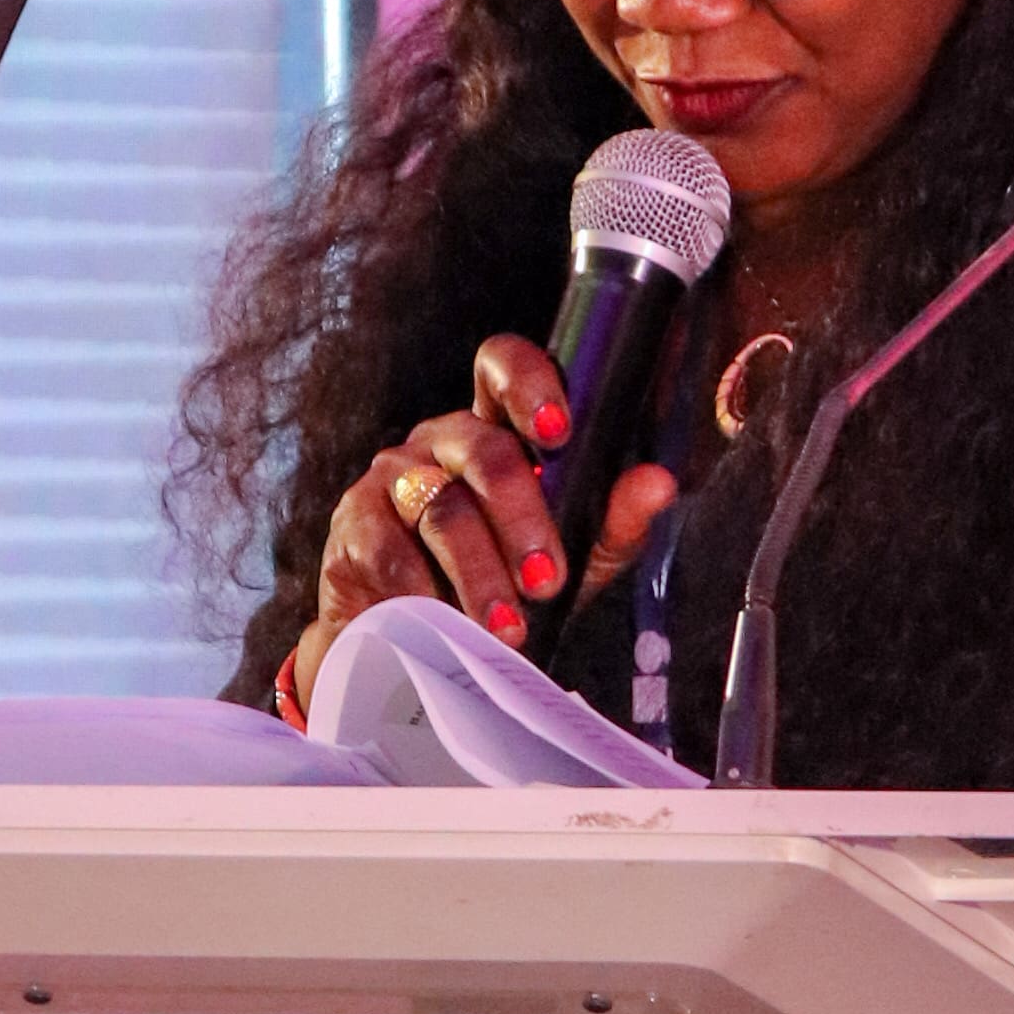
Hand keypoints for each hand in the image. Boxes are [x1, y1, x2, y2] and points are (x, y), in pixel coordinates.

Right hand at [277, 338, 681, 718]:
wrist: (414, 646)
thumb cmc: (502, 584)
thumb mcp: (571, 557)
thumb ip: (612, 521)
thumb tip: (659, 483)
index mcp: (495, 428)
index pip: (502, 367)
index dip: (529, 384)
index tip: (559, 431)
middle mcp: (441, 441)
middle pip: (483, 451)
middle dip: (522, 519)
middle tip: (546, 581)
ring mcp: (392, 478)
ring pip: (442, 510)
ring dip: (479, 573)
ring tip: (508, 627)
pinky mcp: (354, 526)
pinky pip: (389, 549)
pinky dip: (423, 590)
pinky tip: (444, 621)